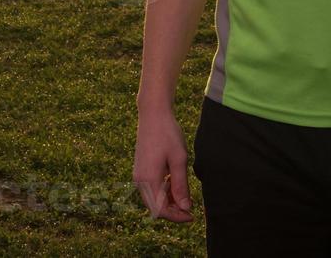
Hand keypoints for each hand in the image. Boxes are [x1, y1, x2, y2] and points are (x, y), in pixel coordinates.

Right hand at [133, 107, 193, 221]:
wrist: (153, 114)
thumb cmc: (168, 134)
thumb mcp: (179, 160)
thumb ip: (181, 186)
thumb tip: (185, 208)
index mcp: (148, 179)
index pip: (160, 210)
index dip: (176, 216)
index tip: (192, 215)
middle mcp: (139, 180)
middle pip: (155, 207)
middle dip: (173, 211)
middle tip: (191, 207)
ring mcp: (138, 175)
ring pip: (153, 198)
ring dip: (168, 201)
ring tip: (185, 194)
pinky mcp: (140, 169)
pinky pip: (151, 188)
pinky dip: (163, 191)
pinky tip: (175, 183)